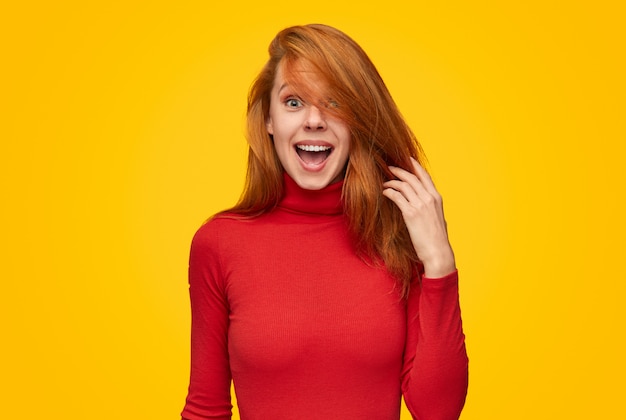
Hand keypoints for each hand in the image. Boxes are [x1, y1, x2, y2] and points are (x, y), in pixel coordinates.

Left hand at [382, 157, 455, 277]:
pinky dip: (389, 192)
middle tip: (389, 168)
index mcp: (436, 198)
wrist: (438, 252)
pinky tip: (385, 192)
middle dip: (399, 170)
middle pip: (412, 177)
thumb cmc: (436, 238)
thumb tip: (424, 205)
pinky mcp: (411, 213)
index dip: (415, 166)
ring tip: (384, 182)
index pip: (425, 176)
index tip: (407, 159)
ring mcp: (420, 205)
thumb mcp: (437, 218)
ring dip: (392, 181)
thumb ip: (431, 207)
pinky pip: (397, 196)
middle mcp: (429, 198)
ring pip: (403, 185)